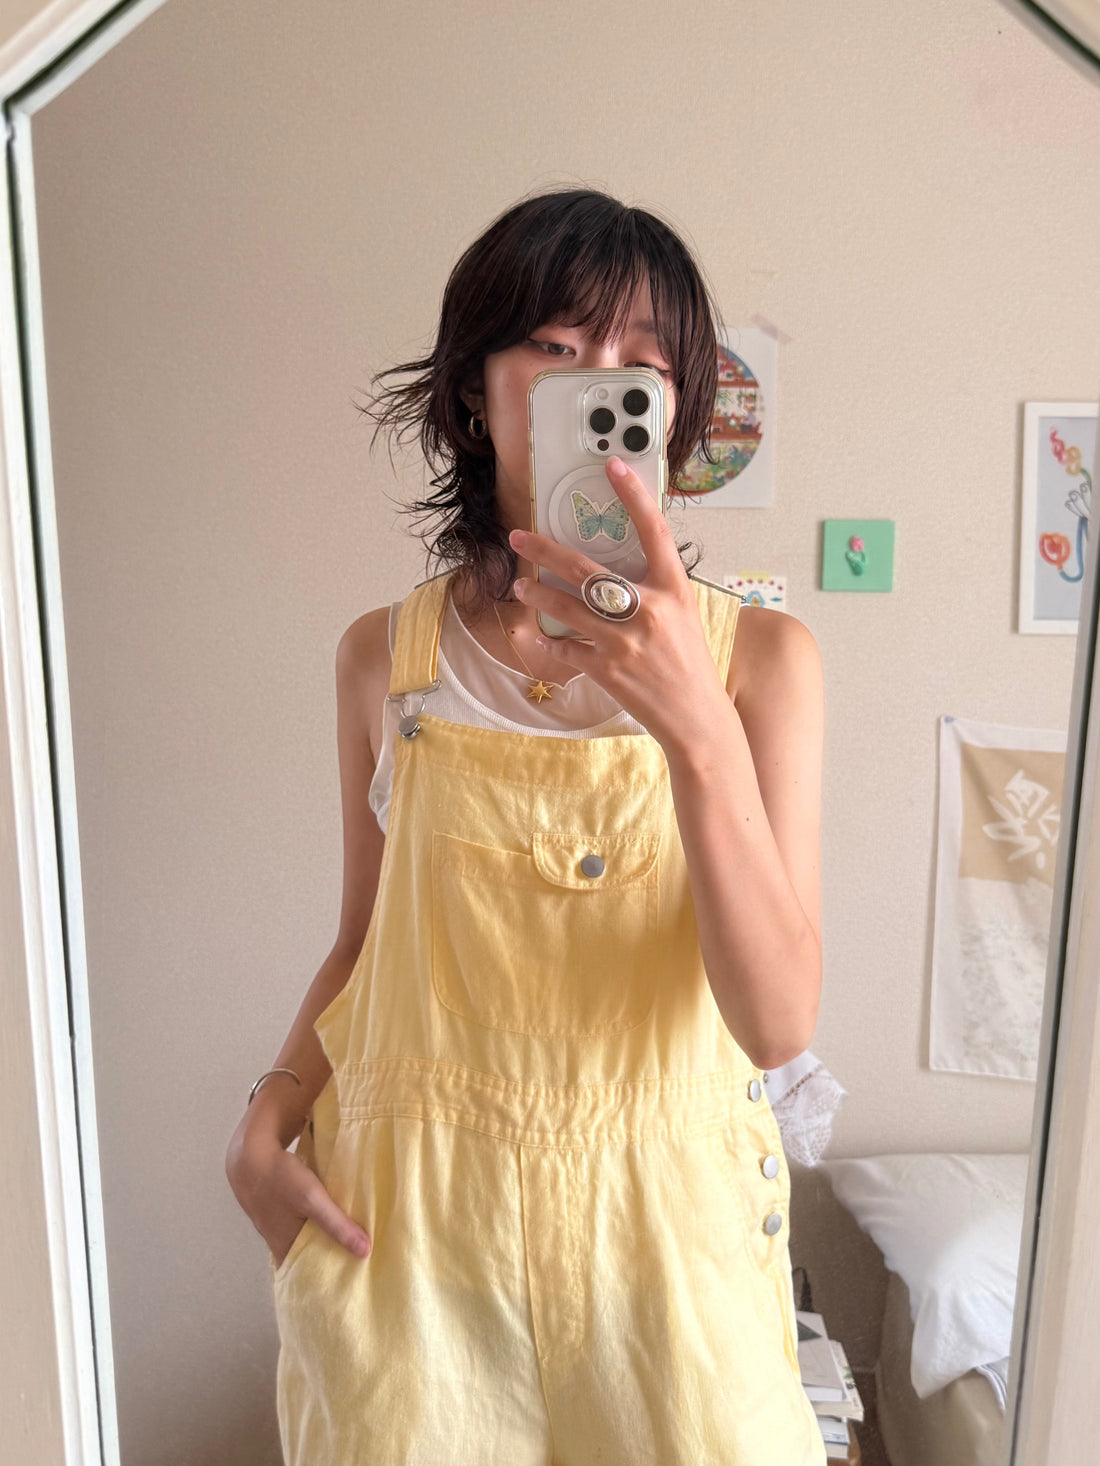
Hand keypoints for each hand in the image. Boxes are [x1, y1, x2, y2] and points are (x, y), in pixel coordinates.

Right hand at [225, 1120, 370, 1267]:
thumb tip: (364, 1251)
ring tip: (352, 1241)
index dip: (325, 1281)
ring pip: (306, 1237)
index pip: (306, 1276)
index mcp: (284, 1247)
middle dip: (329, 1259)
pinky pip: (303, 1220)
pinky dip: (317, 1221)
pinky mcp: (281, 1205)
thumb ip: (336, 1224)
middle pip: (308, 1256)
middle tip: (359, 1264)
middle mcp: (279, 1240)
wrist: (250, 1151)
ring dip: (325, 1238)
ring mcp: (278, 1222)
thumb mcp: (311, 1200)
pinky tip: (333, 1214)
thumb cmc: (280, 1178)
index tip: (348, 1286)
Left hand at [509, 456, 730, 753]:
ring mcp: (624, 641)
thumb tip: (616, 570)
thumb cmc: (690, 665)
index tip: (613, 466)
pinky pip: (568, 647)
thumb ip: (654, 591)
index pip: (654, 530)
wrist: (697, 718)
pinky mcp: (606, 669)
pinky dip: (554, 641)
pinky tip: (543, 636)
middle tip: (519, 537)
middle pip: (586, 569)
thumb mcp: (683, 616)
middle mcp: (649, 610)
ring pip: (567, 608)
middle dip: (545, 550)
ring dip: (537, 595)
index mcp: (674, 589)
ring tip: (521, 586)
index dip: (633, 494)